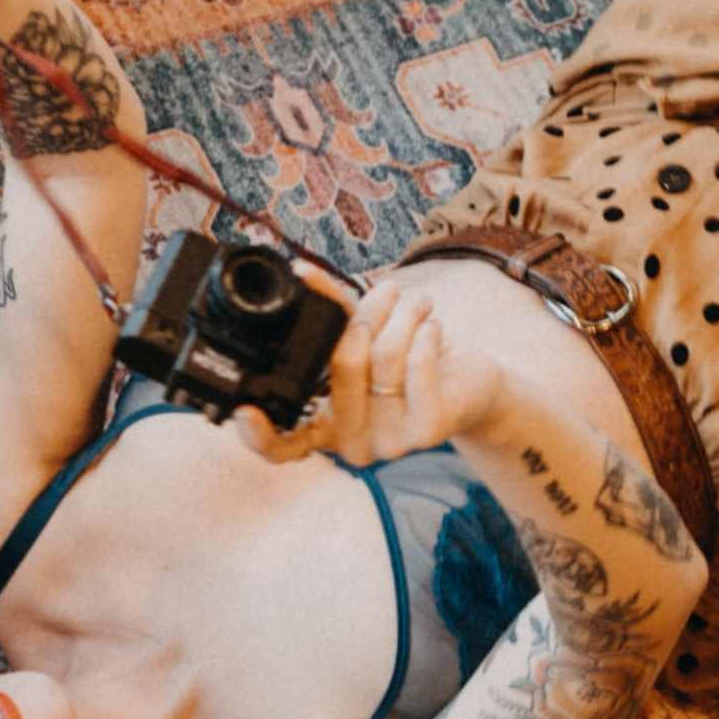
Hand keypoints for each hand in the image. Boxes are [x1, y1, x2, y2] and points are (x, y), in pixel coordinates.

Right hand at [235, 269, 506, 467]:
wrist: (473, 388)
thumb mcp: (367, 339)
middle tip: (386, 290)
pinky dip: (425, 332)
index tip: (245, 412)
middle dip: (367, 314)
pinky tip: (433, 325)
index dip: (259, 434)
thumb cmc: (411, 363)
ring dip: (402, 315)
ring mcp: (388, 444)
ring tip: (417, 302)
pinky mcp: (426, 432)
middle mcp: (351, 443)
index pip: (283, 447)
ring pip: (382, 357)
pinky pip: (416, 366)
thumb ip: (332, 312)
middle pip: (341, 364)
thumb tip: (303, 272)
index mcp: (326, 426)